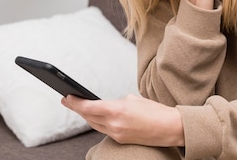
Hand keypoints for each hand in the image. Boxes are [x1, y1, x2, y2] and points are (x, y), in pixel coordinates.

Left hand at [61, 94, 183, 146]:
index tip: (66, 96)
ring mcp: (117, 134)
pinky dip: (98, 122)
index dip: (75, 102)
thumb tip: (105, 106)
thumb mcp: (133, 99)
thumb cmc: (154, 110)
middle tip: (67, 100)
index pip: (89, 107)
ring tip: (78, 107)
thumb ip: (116, 103)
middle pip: (88, 117)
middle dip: (77, 108)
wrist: (170, 128)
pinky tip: (94, 116)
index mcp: (117, 110)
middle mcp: (114, 124)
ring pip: (95, 124)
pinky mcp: (121, 140)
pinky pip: (104, 130)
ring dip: (86, 116)